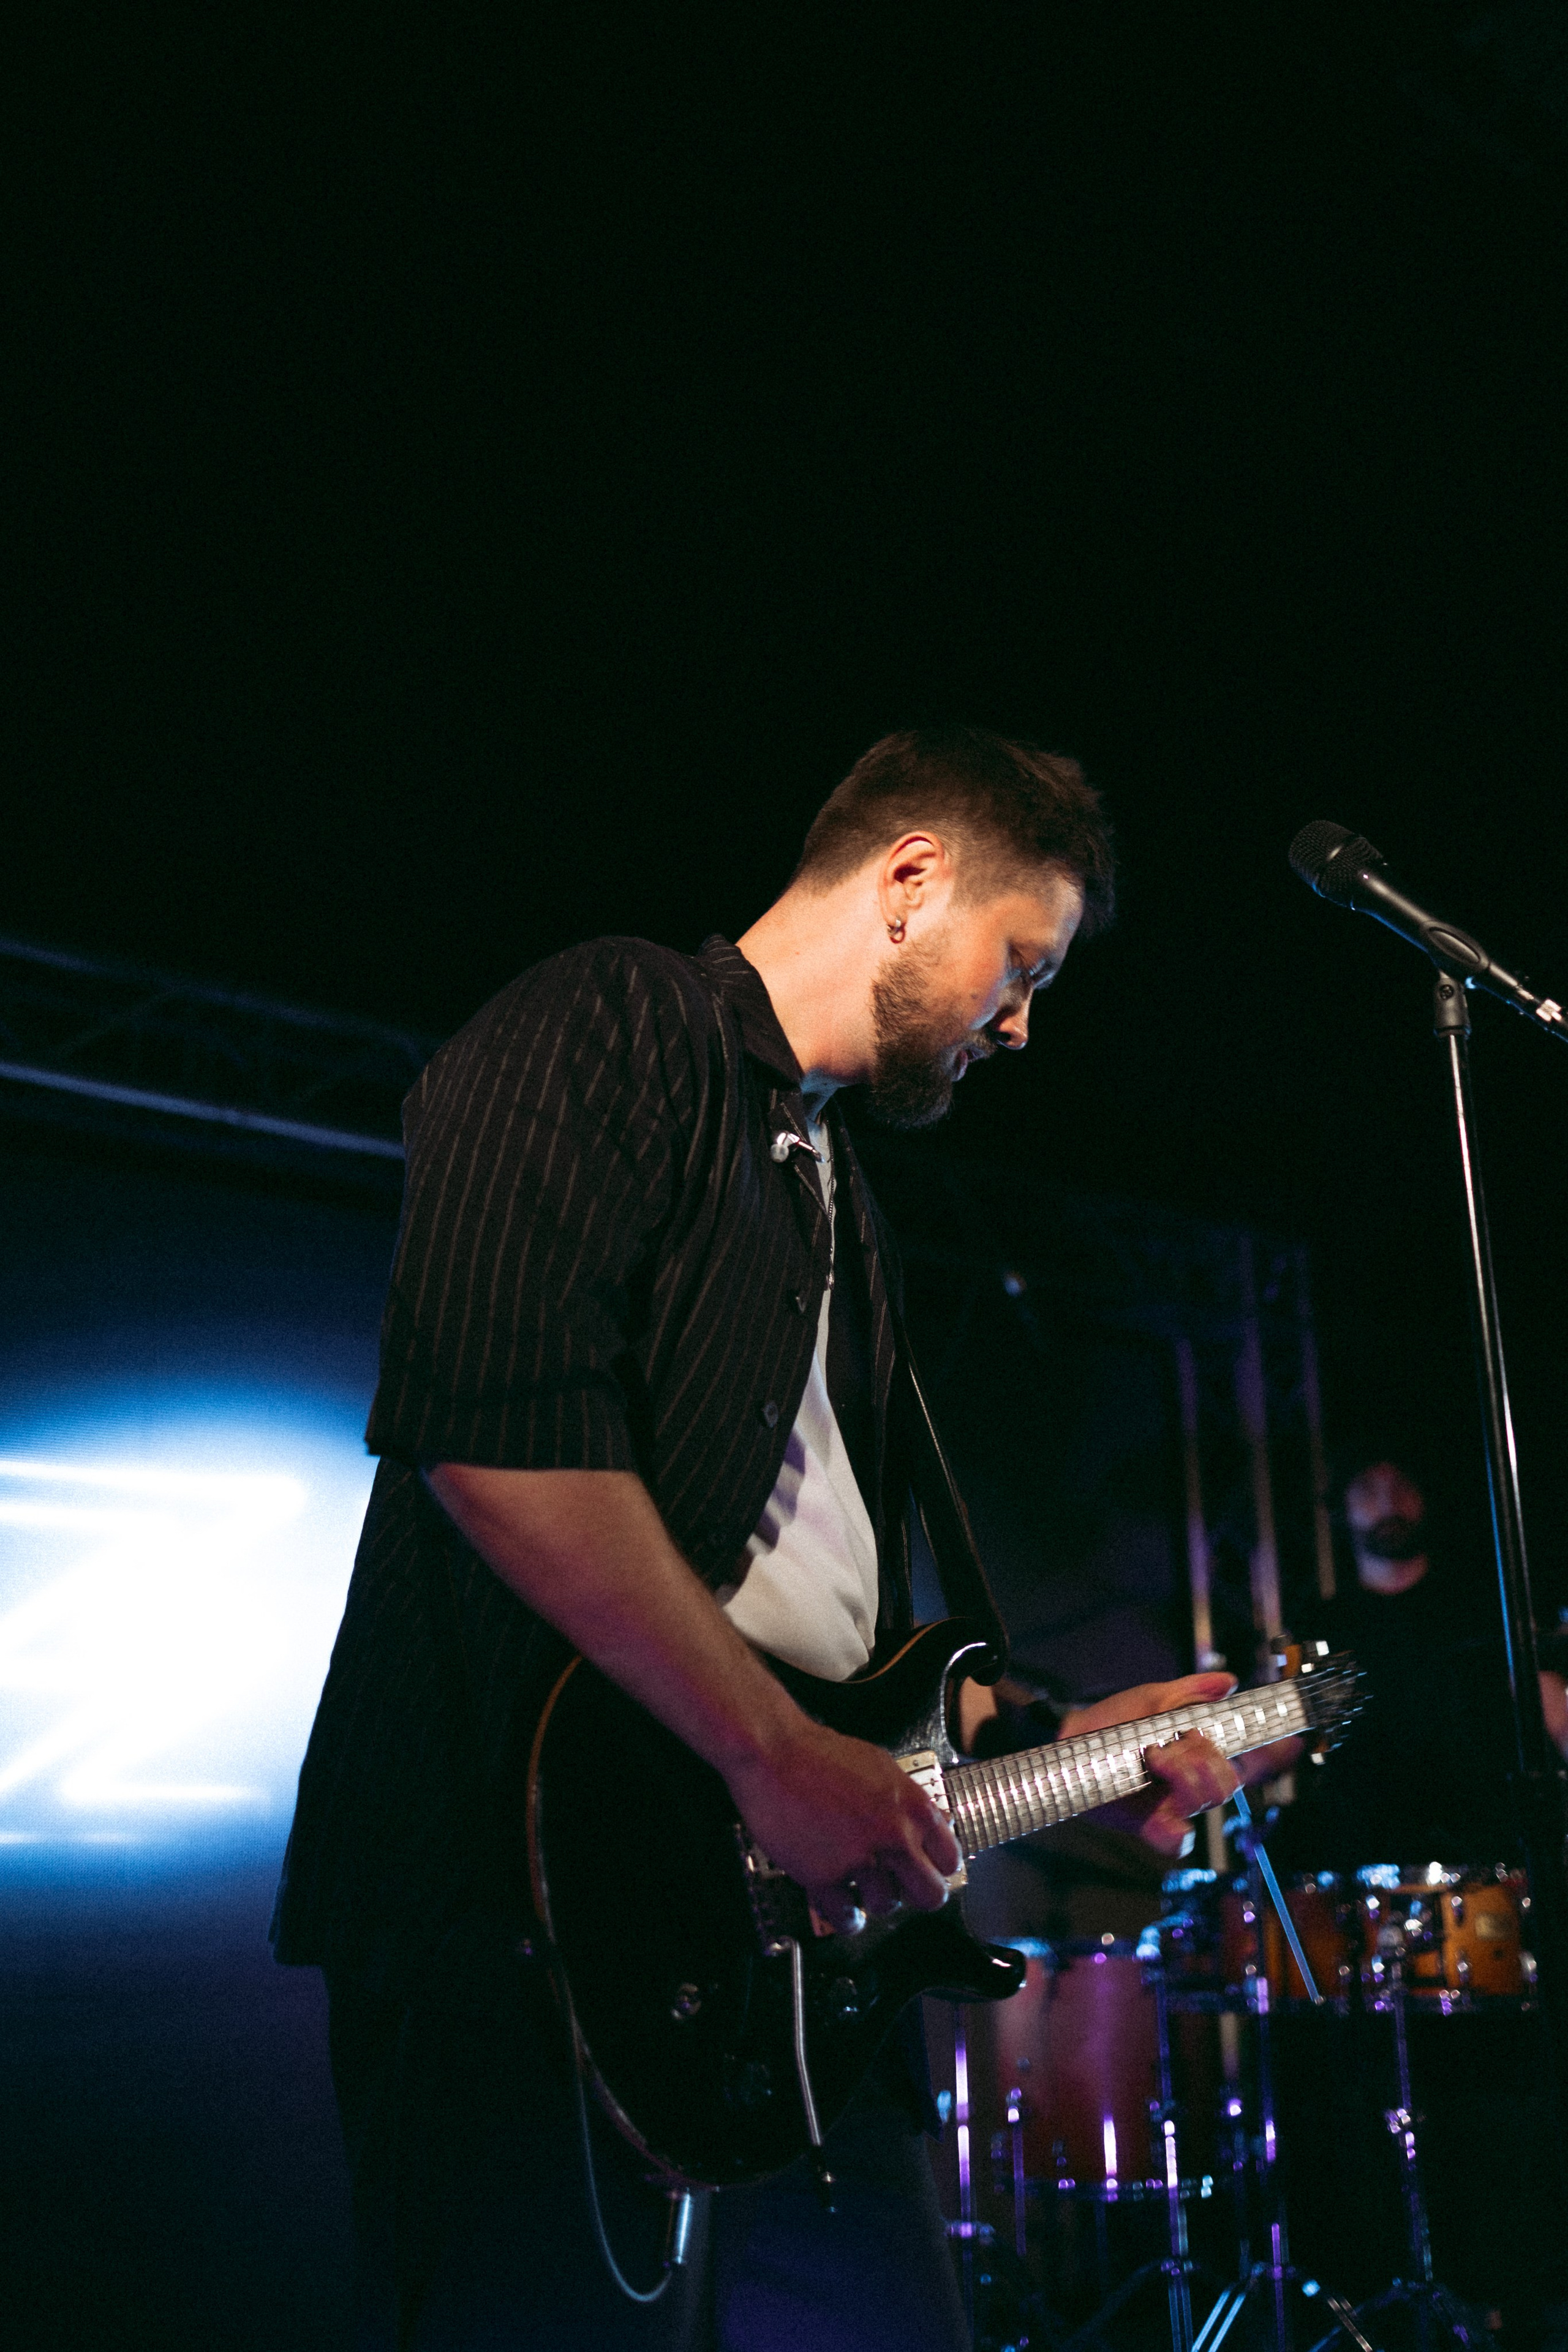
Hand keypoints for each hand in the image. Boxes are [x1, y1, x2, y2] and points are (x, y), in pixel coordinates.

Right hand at [725, 1716, 960, 1933]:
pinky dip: (846, 1917)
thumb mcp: (881, 1766)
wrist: (773, 1752)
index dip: (938, 1868)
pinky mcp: (823, 1876)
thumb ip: (907, 1800)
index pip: (950, 1858)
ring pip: (886, 1906)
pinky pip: (845, 1916)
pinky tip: (843, 1909)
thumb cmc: (819, 1753)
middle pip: (930, 1895)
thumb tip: (931, 1823)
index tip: (928, 1870)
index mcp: (911, 1806)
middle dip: (917, 1896)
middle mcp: (892, 1834)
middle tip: (903, 1890)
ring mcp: (859, 1858)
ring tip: (863, 1891)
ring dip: (874, 1901)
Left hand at [1061, 1673, 1300, 1858]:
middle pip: (1229, 1780)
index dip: (1276, 1753)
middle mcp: (1196, 1780)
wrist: (1068, 1743)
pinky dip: (1174, 1829)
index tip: (1293, 1741)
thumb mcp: (1151, 1698)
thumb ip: (1190, 1692)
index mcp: (1203, 1750)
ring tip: (1152, 1757)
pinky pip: (1179, 1840)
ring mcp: (1177, 1806)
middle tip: (1174, 1743)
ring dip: (1183, 1775)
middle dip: (1207, 1758)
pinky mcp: (1153, 1827)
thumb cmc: (1112, 1721)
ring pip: (1207, 1801)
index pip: (1250, 1755)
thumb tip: (1229, 1683)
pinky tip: (1162, 1812)